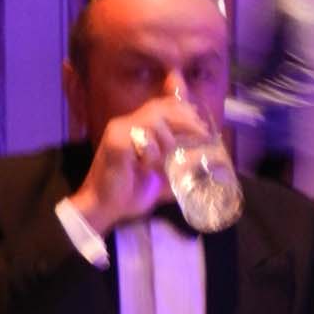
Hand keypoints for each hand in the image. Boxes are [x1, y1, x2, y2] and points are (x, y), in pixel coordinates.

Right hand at [67, 96, 210, 233]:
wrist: (105, 209)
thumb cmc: (132, 193)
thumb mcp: (164, 175)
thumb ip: (181, 166)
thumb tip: (208, 165)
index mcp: (137, 128)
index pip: (162, 105)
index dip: (184, 107)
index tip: (202, 122)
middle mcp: (127, 124)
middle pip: (160, 107)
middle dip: (185, 118)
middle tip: (203, 134)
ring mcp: (119, 131)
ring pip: (153, 119)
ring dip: (170, 138)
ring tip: (173, 158)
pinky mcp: (116, 143)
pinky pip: (141, 137)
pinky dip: (153, 152)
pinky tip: (153, 167)